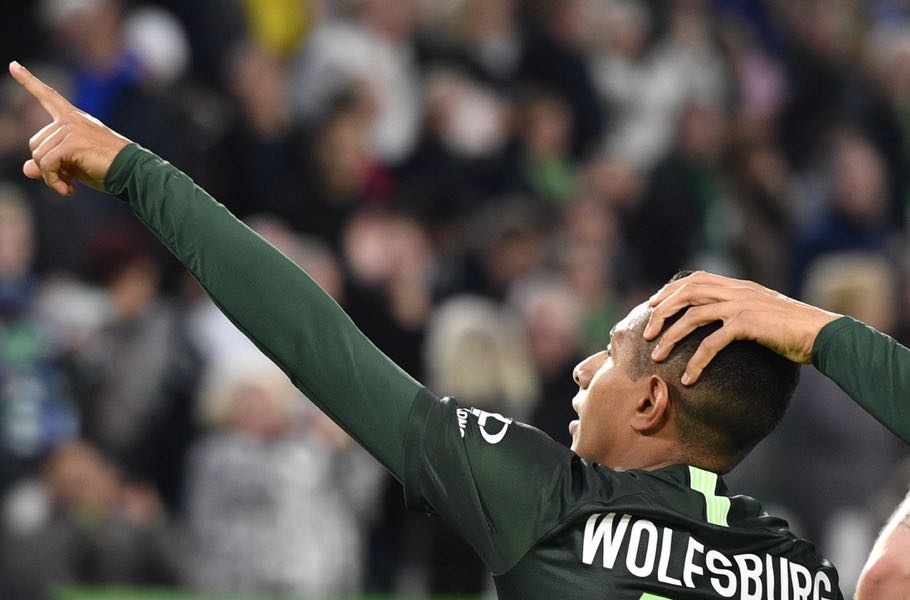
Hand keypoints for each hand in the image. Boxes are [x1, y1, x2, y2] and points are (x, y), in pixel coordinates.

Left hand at [9, 61, 130, 195]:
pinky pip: (48, 164)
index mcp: (74, 118)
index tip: (13, 65)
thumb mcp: (73, 165)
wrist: (132, 171)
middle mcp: (71, 119)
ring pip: (40, 156)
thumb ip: (49, 165)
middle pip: (36, 143)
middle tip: (66, 180)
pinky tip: (69, 190)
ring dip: (51, 177)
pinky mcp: (72, 143)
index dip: (28, 81)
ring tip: (68, 186)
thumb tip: (27, 168)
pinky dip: (54, 181)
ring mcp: (71, 129)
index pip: (48, 96)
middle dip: (46, 166)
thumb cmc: (107, 168)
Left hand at [643, 271, 840, 384]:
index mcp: (738, 285)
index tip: (652, 305)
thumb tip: (719, 321)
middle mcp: (736, 290)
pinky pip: (711, 343)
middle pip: (686, 293)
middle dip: (661, 312)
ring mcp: (741, 305)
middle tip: (647, 333)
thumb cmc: (793, 328)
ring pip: (692, 317)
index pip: (695, 278)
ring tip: (658, 356)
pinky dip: (697, 361)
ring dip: (670, 337)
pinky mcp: (747, 324)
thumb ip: (739, 309)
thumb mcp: (762, 311)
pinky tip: (689, 377)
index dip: (670, 290)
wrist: (822, 333)